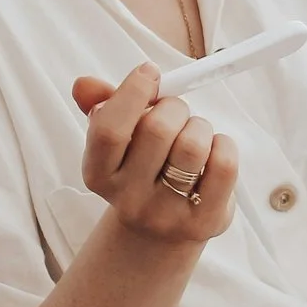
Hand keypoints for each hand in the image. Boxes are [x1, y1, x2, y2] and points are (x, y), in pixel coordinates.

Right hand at [71, 67, 238, 245]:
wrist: (158, 233)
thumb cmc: (139, 171)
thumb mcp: (116, 142)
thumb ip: (102, 108)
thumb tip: (83, 84)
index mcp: (98, 174)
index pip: (109, 130)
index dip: (132, 92)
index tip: (150, 73)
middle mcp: (128, 199)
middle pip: (156, 130)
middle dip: (173, 106)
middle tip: (176, 111)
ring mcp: (166, 214)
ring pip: (192, 145)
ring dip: (199, 125)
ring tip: (194, 134)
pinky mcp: (204, 221)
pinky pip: (223, 165)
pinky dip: (223, 145)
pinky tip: (212, 151)